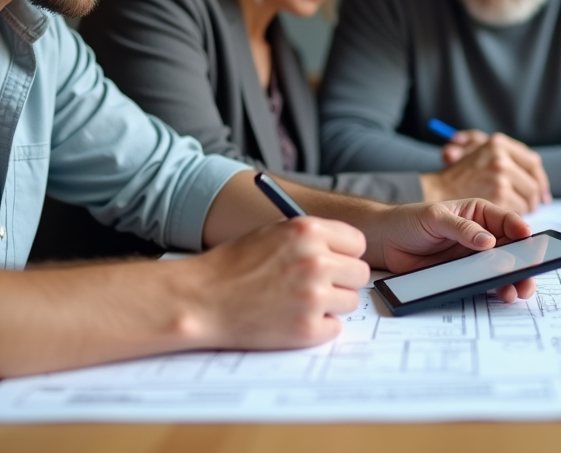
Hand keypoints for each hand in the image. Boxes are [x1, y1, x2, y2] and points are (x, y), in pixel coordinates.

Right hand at [177, 217, 369, 349]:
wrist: (201, 299)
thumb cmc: (232, 265)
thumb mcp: (273, 232)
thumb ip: (310, 237)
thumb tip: (345, 250)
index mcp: (308, 231)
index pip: (357, 243)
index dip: (344, 254)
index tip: (334, 261)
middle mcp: (316, 261)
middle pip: (359, 273)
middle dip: (341, 280)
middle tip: (316, 285)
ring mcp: (313, 297)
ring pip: (349, 302)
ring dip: (330, 304)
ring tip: (296, 302)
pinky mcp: (307, 329)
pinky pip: (334, 328)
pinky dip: (317, 327)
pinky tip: (290, 319)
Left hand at [370, 199, 536, 304]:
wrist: (385, 241)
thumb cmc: (409, 220)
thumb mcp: (435, 217)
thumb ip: (462, 228)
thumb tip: (488, 240)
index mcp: (478, 213)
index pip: (506, 220)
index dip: (520, 230)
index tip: (529, 240)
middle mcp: (481, 235)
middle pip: (511, 248)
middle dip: (523, 261)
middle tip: (529, 274)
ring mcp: (473, 256)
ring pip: (501, 268)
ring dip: (512, 279)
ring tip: (518, 290)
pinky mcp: (464, 274)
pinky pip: (484, 282)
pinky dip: (495, 289)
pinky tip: (502, 294)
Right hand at [422, 133, 550, 213]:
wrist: (434, 192)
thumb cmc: (454, 176)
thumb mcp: (475, 151)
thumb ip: (502, 153)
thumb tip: (536, 166)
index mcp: (498, 143)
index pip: (532, 162)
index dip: (539, 179)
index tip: (541, 192)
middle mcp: (501, 157)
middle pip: (533, 183)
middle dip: (534, 198)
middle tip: (532, 206)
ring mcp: (500, 176)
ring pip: (527, 199)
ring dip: (523, 209)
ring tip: (512, 213)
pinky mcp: (498, 196)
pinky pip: (518, 210)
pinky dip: (513, 217)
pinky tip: (501, 217)